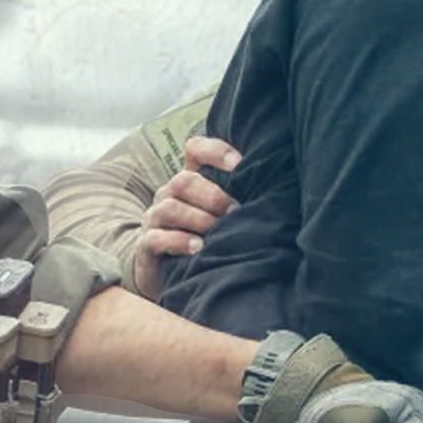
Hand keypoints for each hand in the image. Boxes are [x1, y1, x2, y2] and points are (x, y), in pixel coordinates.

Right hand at [132, 136, 239, 296]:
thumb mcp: (218, 215)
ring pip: (170, 207)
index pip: (194, 149)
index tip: (239, 164)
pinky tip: (198, 248)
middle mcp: (168, 194)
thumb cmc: (201, 238)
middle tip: (234, 211)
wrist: (165, 273)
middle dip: (213, 196)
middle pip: (184, 181)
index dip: (214, 151)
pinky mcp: (146, 244)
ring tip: (216, 230)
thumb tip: (276, 194)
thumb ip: (235, 200)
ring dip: (198, 218)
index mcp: (188, 181)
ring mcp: (154, 218)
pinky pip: (157, 237)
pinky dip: (179, 241)